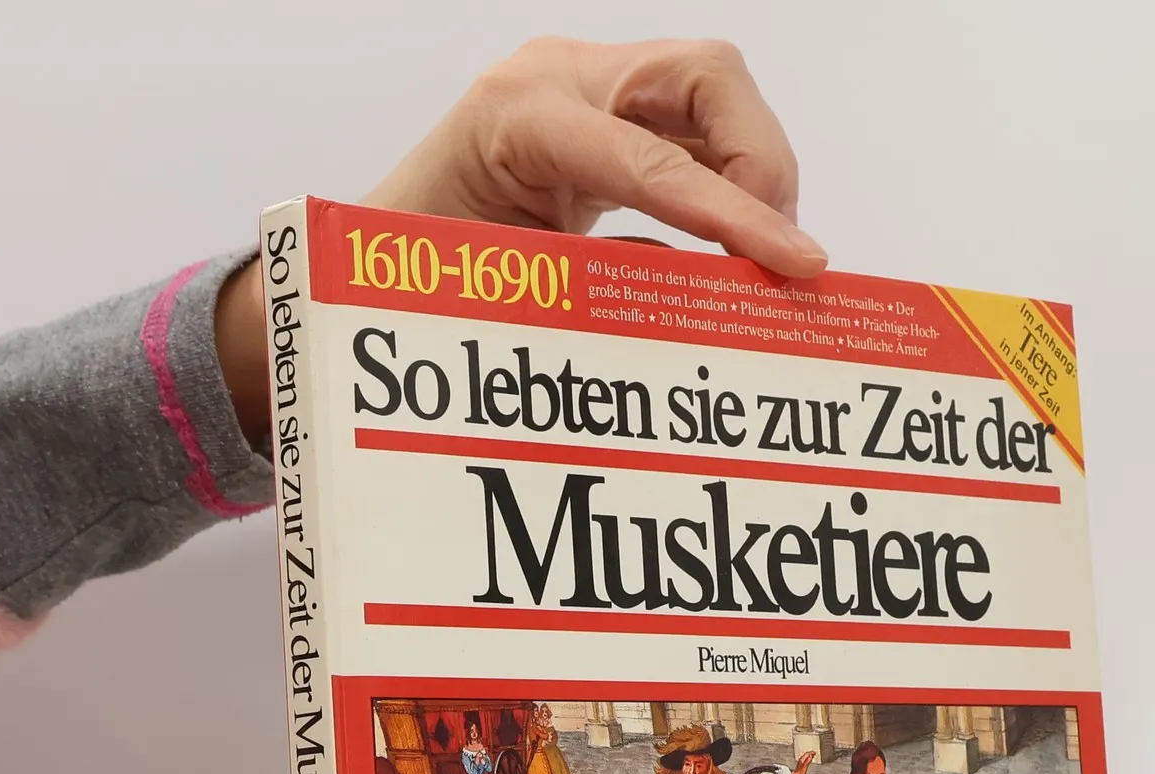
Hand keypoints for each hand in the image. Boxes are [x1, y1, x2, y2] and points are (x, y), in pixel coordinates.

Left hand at [216, 40, 822, 437]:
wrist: (357, 267)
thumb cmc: (405, 287)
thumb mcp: (499, 304)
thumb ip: (598, 298)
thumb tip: (704, 313)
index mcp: (518, 116)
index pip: (657, 160)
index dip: (738, 216)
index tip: (797, 266)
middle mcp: (558, 78)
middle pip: (708, 79)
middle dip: (760, 166)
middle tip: (777, 259)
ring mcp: (585, 87)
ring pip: (712, 96)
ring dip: (752, 175)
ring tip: (759, 260)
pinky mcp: (605, 115)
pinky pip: (692, 131)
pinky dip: (726, 187)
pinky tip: (733, 250)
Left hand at [790, 750, 817, 773]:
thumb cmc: (800, 772)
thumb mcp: (805, 766)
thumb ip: (808, 760)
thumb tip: (810, 756)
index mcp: (802, 759)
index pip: (807, 754)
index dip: (811, 752)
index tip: (814, 753)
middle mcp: (801, 760)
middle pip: (806, 754)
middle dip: (810, 753)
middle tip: (814, 753)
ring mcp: (801, 762)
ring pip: (806, 757)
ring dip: (809, 756)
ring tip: (813, 756)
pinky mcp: (801, 765)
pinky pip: (805, 760)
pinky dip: (808, 759)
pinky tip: (809, 760)